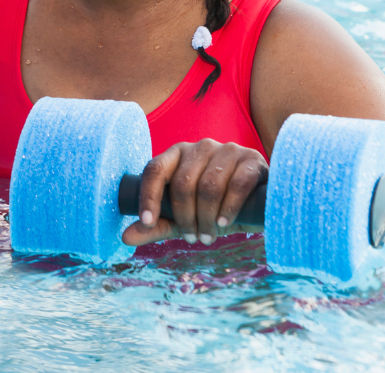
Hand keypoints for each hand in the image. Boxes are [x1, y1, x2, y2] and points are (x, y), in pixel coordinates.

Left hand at [121, 139, 266, 246]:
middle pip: (182, 183)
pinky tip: (224, 223)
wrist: (258, 204)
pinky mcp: (252, 160)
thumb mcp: (183, 219)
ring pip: (208, 186)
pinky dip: (227, 208)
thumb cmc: (214, 208)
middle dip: (185, 217)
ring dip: (206, 218)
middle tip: (192, 238)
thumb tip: (125, 236)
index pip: (155, 169)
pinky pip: (236, 184)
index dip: (148, 196)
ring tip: (208, 235)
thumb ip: (157, 226)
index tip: (147, 222)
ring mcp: (228, 150)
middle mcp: (201, 147)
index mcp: (178, 154)